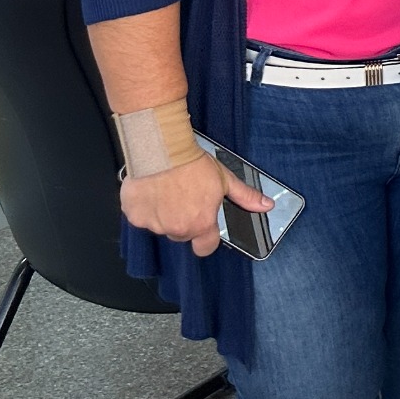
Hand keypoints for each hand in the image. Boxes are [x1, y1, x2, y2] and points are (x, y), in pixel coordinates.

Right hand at [118, 156, 269, 257]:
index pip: (205, 248)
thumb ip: (245, 197)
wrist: (163, 150)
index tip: (205, 228)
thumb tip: (265, 205)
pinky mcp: (134, 215)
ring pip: (160, 225)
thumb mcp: (225, 180)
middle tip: (186, 199)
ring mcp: (153, 224)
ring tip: (168, 191)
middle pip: (182, 234)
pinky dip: (145, 207)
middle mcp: (176, 229)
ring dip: (163, 214)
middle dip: (184, 220)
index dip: (206, 239)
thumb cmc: (192, 165)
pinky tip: (152, 190)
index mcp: (200, 224)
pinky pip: (140, 217)